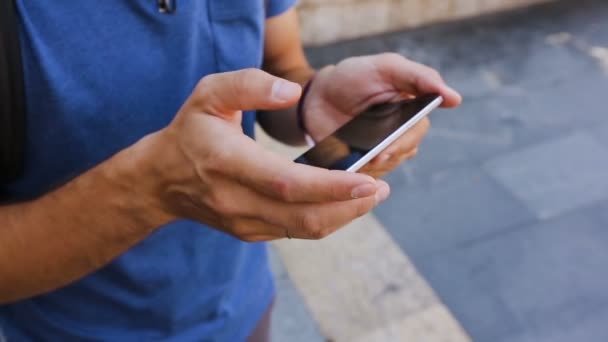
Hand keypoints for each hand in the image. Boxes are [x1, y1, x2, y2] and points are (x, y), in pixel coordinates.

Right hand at [140, 69, 389, 240]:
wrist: (162, 180)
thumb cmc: (190, 132)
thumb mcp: (209, 94)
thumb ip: (249, 85)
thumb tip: (291, 93)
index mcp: (228, 163)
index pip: (287, 183)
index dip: (331, 186)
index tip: (368, 181)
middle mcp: (237, 200)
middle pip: (304, 216)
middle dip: (350, 207)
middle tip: (380, 189)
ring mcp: (244, 222)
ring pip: (304, 229)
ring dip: (343, 216)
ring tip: (370, 196)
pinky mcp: (250, 232)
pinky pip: (296, 231)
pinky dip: (325, 218)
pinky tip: (342, 202)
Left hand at [302, 53, 461, 177]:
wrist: (317, 95)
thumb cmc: (355, 76)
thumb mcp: (387, 67)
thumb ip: (420, 77)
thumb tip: (454, 98)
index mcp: (411, 111)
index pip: (418, 130)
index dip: (405, 140)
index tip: (389, 146)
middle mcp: (400, 134)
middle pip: (403, 152)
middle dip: (388, 153)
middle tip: (373, 155)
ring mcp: (381, 151)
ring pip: (386, 166)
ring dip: (372, 165)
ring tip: (357, 160)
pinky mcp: (361, 164)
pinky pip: (365, 177)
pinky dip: (357, 174)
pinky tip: (347, 168)